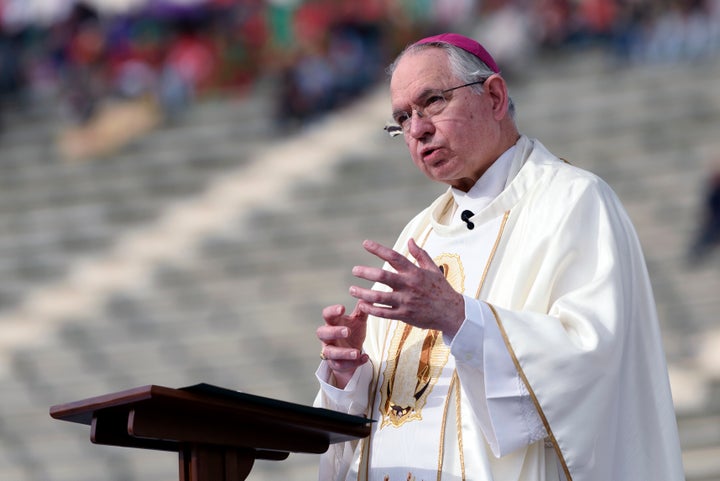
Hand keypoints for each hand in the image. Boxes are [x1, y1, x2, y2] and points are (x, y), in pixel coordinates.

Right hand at [316, 302, 368, 388]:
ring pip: (330, 353)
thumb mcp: (358, 321)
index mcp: (332, 323)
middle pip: (322, 333)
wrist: (352, 353)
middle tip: (347, 331)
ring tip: (356, 352)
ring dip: (343, 352)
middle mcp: (327, 337)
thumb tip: (367, 296)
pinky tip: (365, 358)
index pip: (327, 315)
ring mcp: (330, 351)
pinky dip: (353, 363)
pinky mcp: (335, 364)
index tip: (342, 308)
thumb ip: (362, 310)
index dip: (332, 311)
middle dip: (334, 332)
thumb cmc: (353, 332)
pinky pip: (341, 365)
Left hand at [349, 238, 464, 335]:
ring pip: (379, 297)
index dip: (378, 249)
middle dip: (366, 272)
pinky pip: (383, 313)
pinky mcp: (404, 316)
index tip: (365, 243)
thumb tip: (410, 240)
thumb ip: (420, 254)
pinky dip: (371, 309)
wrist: (452, 313)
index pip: (394, 257)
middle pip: (383, 276)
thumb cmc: (441, 289)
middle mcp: (409, 285)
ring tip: (352, 289)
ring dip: (363, 293)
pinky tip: (362, 305)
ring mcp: (406, 301)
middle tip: (354, 270)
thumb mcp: (433, 269)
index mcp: (415, 272)